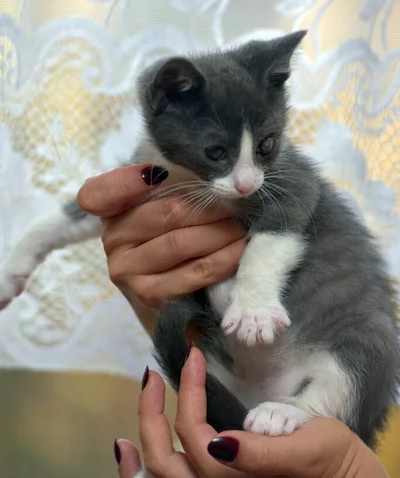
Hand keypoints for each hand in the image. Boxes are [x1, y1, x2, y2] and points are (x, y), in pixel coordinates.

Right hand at [78, 165, 245, 331]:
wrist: (171, 303)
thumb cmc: (170, 246)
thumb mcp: (161, 213)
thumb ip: (172, 189)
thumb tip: (212, 174)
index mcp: (111, 213)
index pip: (97, 194)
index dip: (125, 181)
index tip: (160, 174)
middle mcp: (112, 240)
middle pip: (164, 214)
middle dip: (210, 207)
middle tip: (240, 204)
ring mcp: (127, 271)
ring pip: (181, 243)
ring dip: (221, 232)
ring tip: (243, 226)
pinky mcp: (150, 296)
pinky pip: (194, 272)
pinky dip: (223, 258)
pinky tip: (239, 250)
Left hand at [116, 348, 399, 477]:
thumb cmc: (333, 465)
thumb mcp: (306, 447)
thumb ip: (259, 451)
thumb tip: (221, 442)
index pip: (191, 426)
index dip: (188, 387)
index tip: (195, 355)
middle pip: (162, 453)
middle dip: (150, 410)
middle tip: (153, 374)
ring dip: (137, 452)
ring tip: (127, 423)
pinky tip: (134, 463)